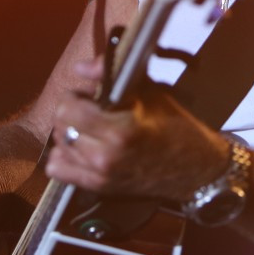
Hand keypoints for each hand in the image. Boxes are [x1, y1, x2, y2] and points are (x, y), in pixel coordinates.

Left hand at [46, 58, 228, 201]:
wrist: (195, 167)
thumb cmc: (176, 126)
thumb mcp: (149, 92)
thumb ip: (110, 75)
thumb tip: (81, 67)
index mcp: (118, 130)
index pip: (67, 109)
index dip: (75, 95)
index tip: (90, 94)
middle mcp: (104, 156)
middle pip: (60, 127)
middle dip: (71, 112)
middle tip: (90, 109)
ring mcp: (100, 175)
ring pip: (58, 147)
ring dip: (69, 133)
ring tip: (90, 128)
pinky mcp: (100, 187)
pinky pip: (60, 170)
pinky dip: (66, 157)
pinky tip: (83, 148)